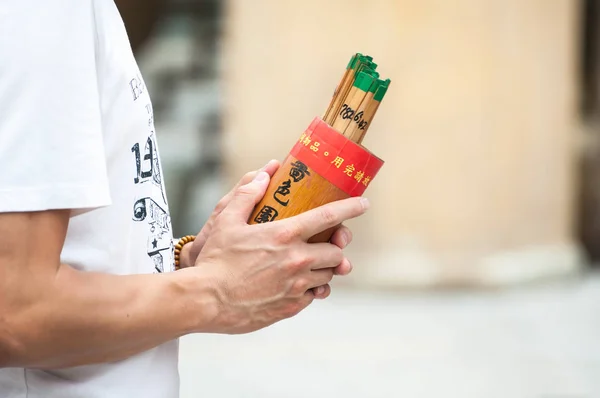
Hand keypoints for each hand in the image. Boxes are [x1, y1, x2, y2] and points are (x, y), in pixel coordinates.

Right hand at [180, 160, 355, 298]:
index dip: (350, 208)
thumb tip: (263, 174)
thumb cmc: (216, 260)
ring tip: (314, 264)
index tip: (363, 204)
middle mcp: (297, 260)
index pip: (328, 217)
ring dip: (326, 269)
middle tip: (330, 243)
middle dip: (337, 247)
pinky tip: (299, 284)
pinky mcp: (291, 306)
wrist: (206, 300)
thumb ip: (247, 195)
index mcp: (285, 235)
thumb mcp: (227, 221)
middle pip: (336, 252)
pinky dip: (312, 289)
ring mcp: (296, 286)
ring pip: (328, 275)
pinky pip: (314, 296)